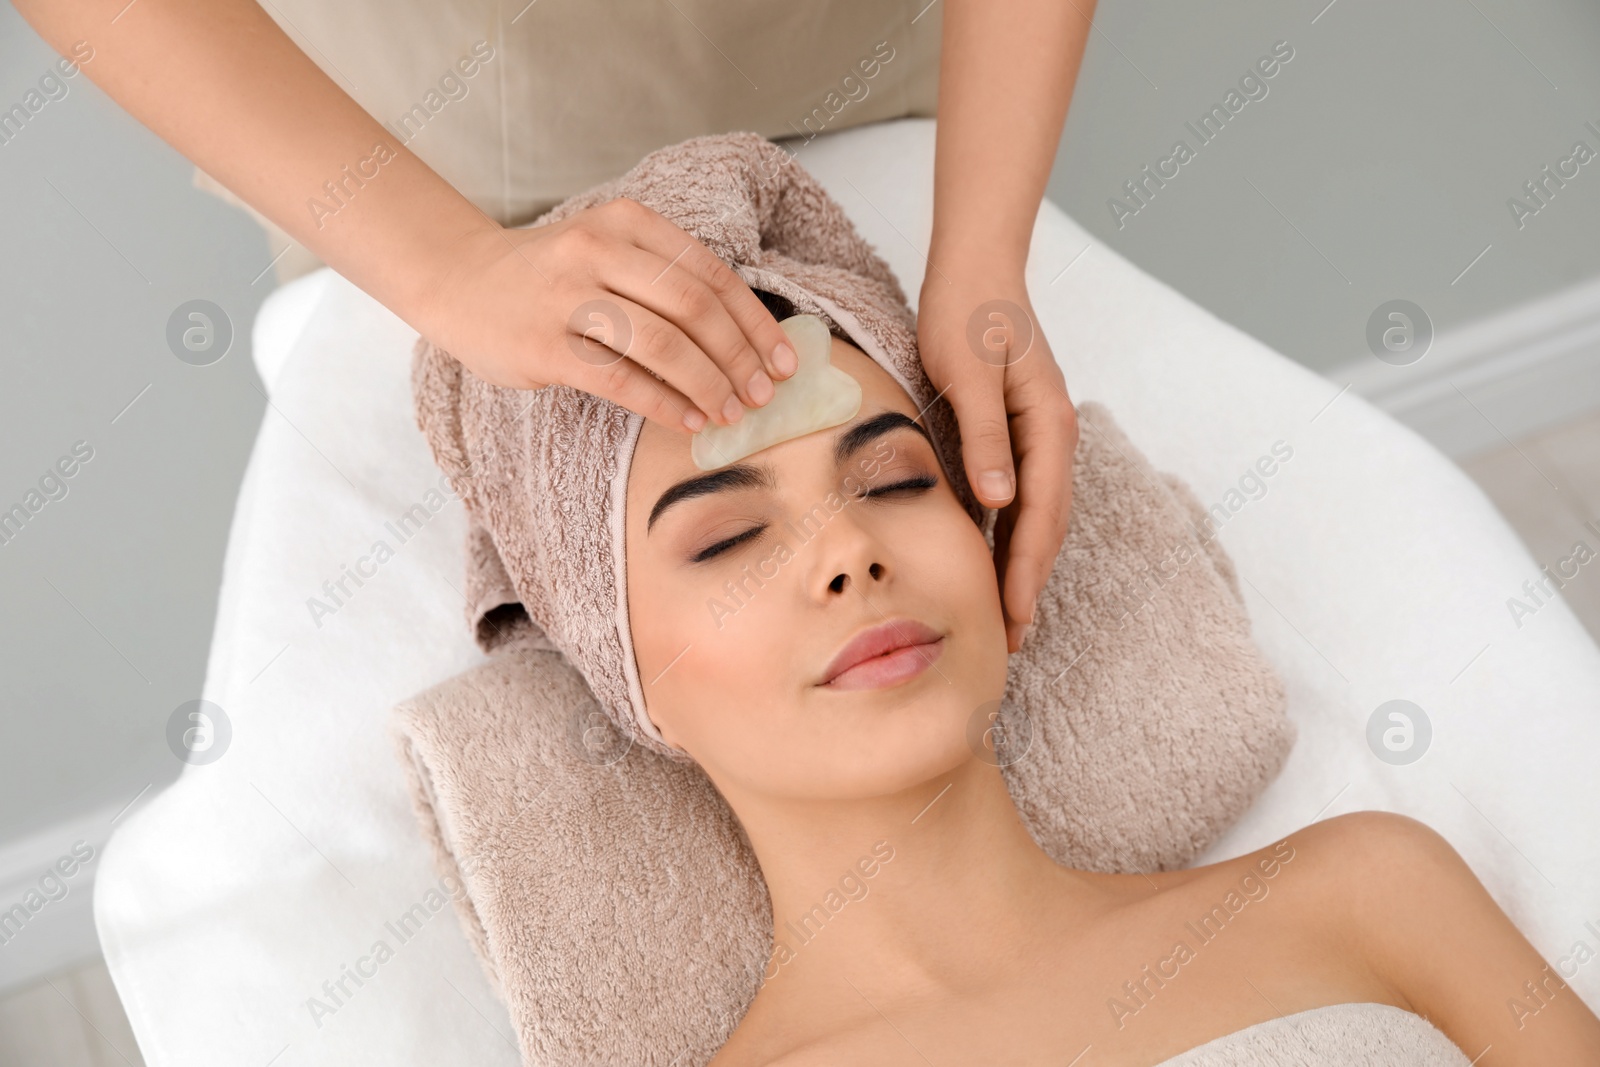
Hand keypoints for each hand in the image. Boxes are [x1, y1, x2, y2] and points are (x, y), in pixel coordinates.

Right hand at [418, 197, 799, 431]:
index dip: (756, 323)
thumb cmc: (551, 276)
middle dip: (740, 358)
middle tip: (762, 395)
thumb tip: (747, 339)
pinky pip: (621, 380)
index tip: (784, 362)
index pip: (712, 274)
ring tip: (731, 413)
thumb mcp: (608, 250)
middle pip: (696, 308)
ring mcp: (569, 297)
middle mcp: (599, 251)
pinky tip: (690, 421)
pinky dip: (666, 404)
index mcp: (628, 223)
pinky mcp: (545, 346)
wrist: (458, 280)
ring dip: (709, 385)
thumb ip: (665, 278)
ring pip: (664, 344)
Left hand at [917, 270, 1078, 654]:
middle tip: (1010, 640)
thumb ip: (985, 436)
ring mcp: (1038, 437)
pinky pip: (1018, 498)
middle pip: (1047, 525)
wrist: (975, 268)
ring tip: (1004, 617)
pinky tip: (991, 563)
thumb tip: (1000, 502)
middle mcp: (1053, 436)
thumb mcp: (968, 372)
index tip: (1013, 616)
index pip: (1041, 514)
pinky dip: (1009, 536)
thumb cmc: (967, 312)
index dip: (1026, 569)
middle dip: (1030, 583)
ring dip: (1022, 566)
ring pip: (1036, 516)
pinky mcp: (1017, 434)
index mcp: (1049, 425)